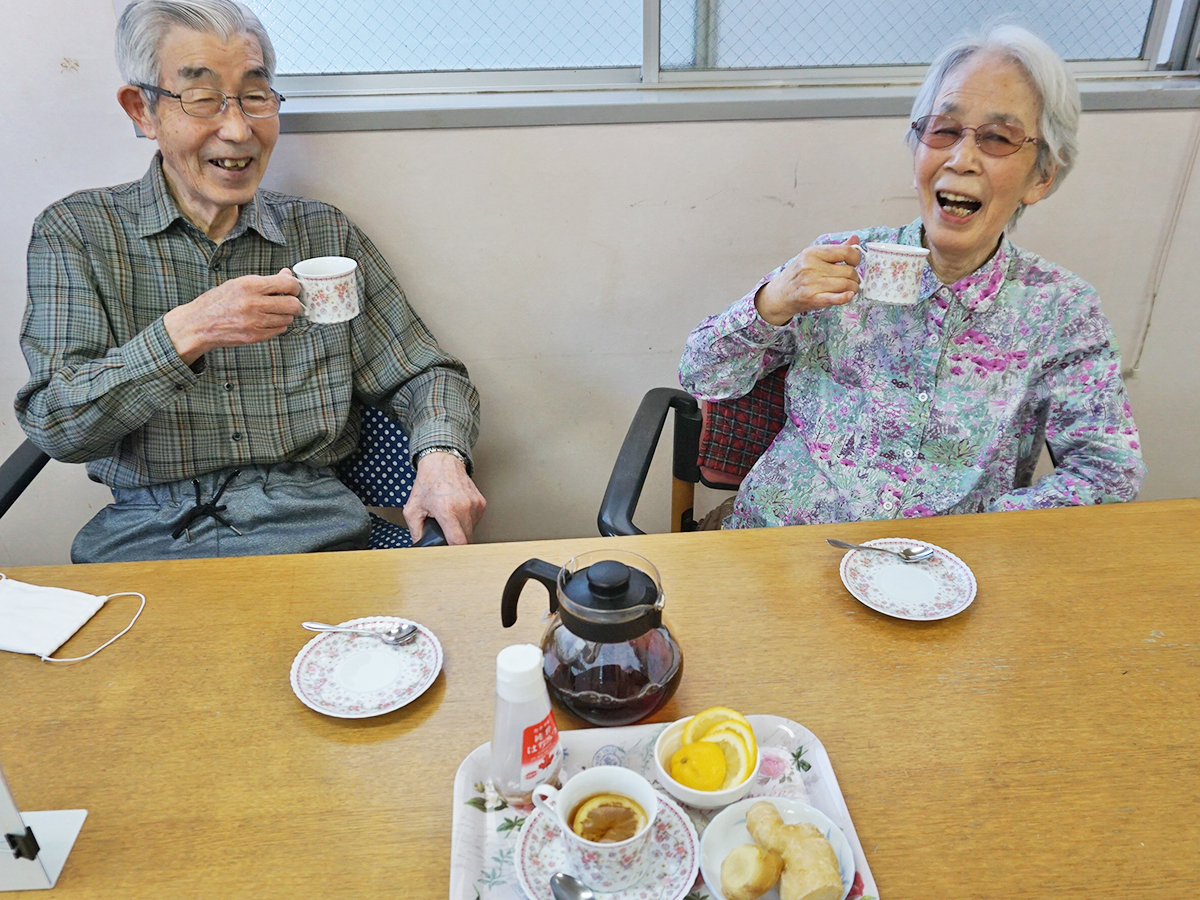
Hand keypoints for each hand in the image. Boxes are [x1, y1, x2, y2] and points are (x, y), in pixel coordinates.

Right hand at [164, 269, 303, 364]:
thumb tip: (288, 274)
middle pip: (292, 305)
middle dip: (295, 303)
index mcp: (249, 285)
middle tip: (290, 302)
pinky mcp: (255, 336)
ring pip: (288, 319)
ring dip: (286, 315)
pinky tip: (267, 321)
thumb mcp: (239, 283)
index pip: (287, 284)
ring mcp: (255, 322)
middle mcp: (253, 303)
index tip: (293, 288)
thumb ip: (266, 280)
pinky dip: (278, 326)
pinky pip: (279, 330)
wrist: (198, 324)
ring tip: (275, 312)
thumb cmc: (219, 301)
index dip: (295, 286)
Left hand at [404, 450, 486, 544]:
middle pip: (466, 539)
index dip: (453, 552)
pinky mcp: (481, 503)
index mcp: (447, 509)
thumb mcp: (413, 508)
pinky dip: (466, 522)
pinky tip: (457, 513)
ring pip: (472, 531)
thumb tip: (420, 547)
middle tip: (445, 537)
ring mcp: (475, 504)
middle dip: (455, 542)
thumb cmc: (428, 482)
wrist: (442, 461)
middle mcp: (464, 507)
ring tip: (450, 520)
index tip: (448, 555)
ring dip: (462, 531)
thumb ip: (415, 531)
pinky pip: (475, 521)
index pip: (458, 542)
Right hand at [754, 236, 861, 325]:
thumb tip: (855, 239)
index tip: (854, 263)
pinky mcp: (812, 299)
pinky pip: (835, 298)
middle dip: (855, 277)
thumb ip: (836, 249)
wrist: (779, 294)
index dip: (856, 258)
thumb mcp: (813, 257)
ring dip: (853, 288)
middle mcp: (811, 267)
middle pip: (848, 271)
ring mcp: (811, 283)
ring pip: (846, 285)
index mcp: (813, 253)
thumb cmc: (798, 275)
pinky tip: (849, 295)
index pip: (846, 252)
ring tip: (849, 289)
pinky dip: (845, 297)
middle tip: (852, 280)